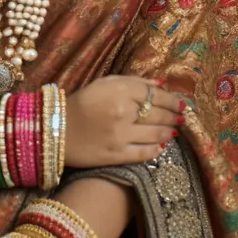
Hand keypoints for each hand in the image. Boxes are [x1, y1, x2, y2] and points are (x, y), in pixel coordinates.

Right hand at [64, 76, 183, 167]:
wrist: (55, 129)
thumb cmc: (81, 102)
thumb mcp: (105, 83)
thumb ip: (133, 81)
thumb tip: (160, 83)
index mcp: (120, 90)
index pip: (155, 95)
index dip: (172, 99)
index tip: (181, 103)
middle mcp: (124, 112)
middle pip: (158, 114)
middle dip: (173, 115)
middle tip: (182, 117)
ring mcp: (121, 135)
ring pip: (155, 134)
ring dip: (168, 131)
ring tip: (175, 130)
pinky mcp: (116, 155)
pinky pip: (143, 153)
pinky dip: (155, 150)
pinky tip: (161, 146)